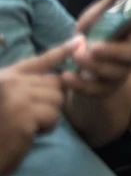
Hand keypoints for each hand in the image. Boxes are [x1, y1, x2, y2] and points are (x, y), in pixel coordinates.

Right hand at [0, 39, 76, 175]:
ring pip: (57, 99)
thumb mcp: (10, 103)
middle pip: (55, 83)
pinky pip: (53, 116)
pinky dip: (46, 128)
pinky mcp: (23, 114)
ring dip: (49, 116)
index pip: (39, 61)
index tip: (79, 41)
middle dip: (51, 102)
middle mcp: (9, 82)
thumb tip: (61, 79)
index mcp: (5, 77)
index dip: (61, 51)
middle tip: (31, 118)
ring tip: (27, 126)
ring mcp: (15, 97)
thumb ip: (27, 87)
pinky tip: (27, 134)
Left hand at [63, 0, 130, 97]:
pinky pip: (97, 90)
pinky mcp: (106, 90)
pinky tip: (67, 76)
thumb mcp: (95, 19)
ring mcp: (120, 72)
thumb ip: (111, 2)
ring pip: (115, 73)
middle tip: (92, 48)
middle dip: (114, 52)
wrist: (77, 71)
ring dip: (93, 66)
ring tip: (75, 57)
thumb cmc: (91, 38)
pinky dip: (80, 84)